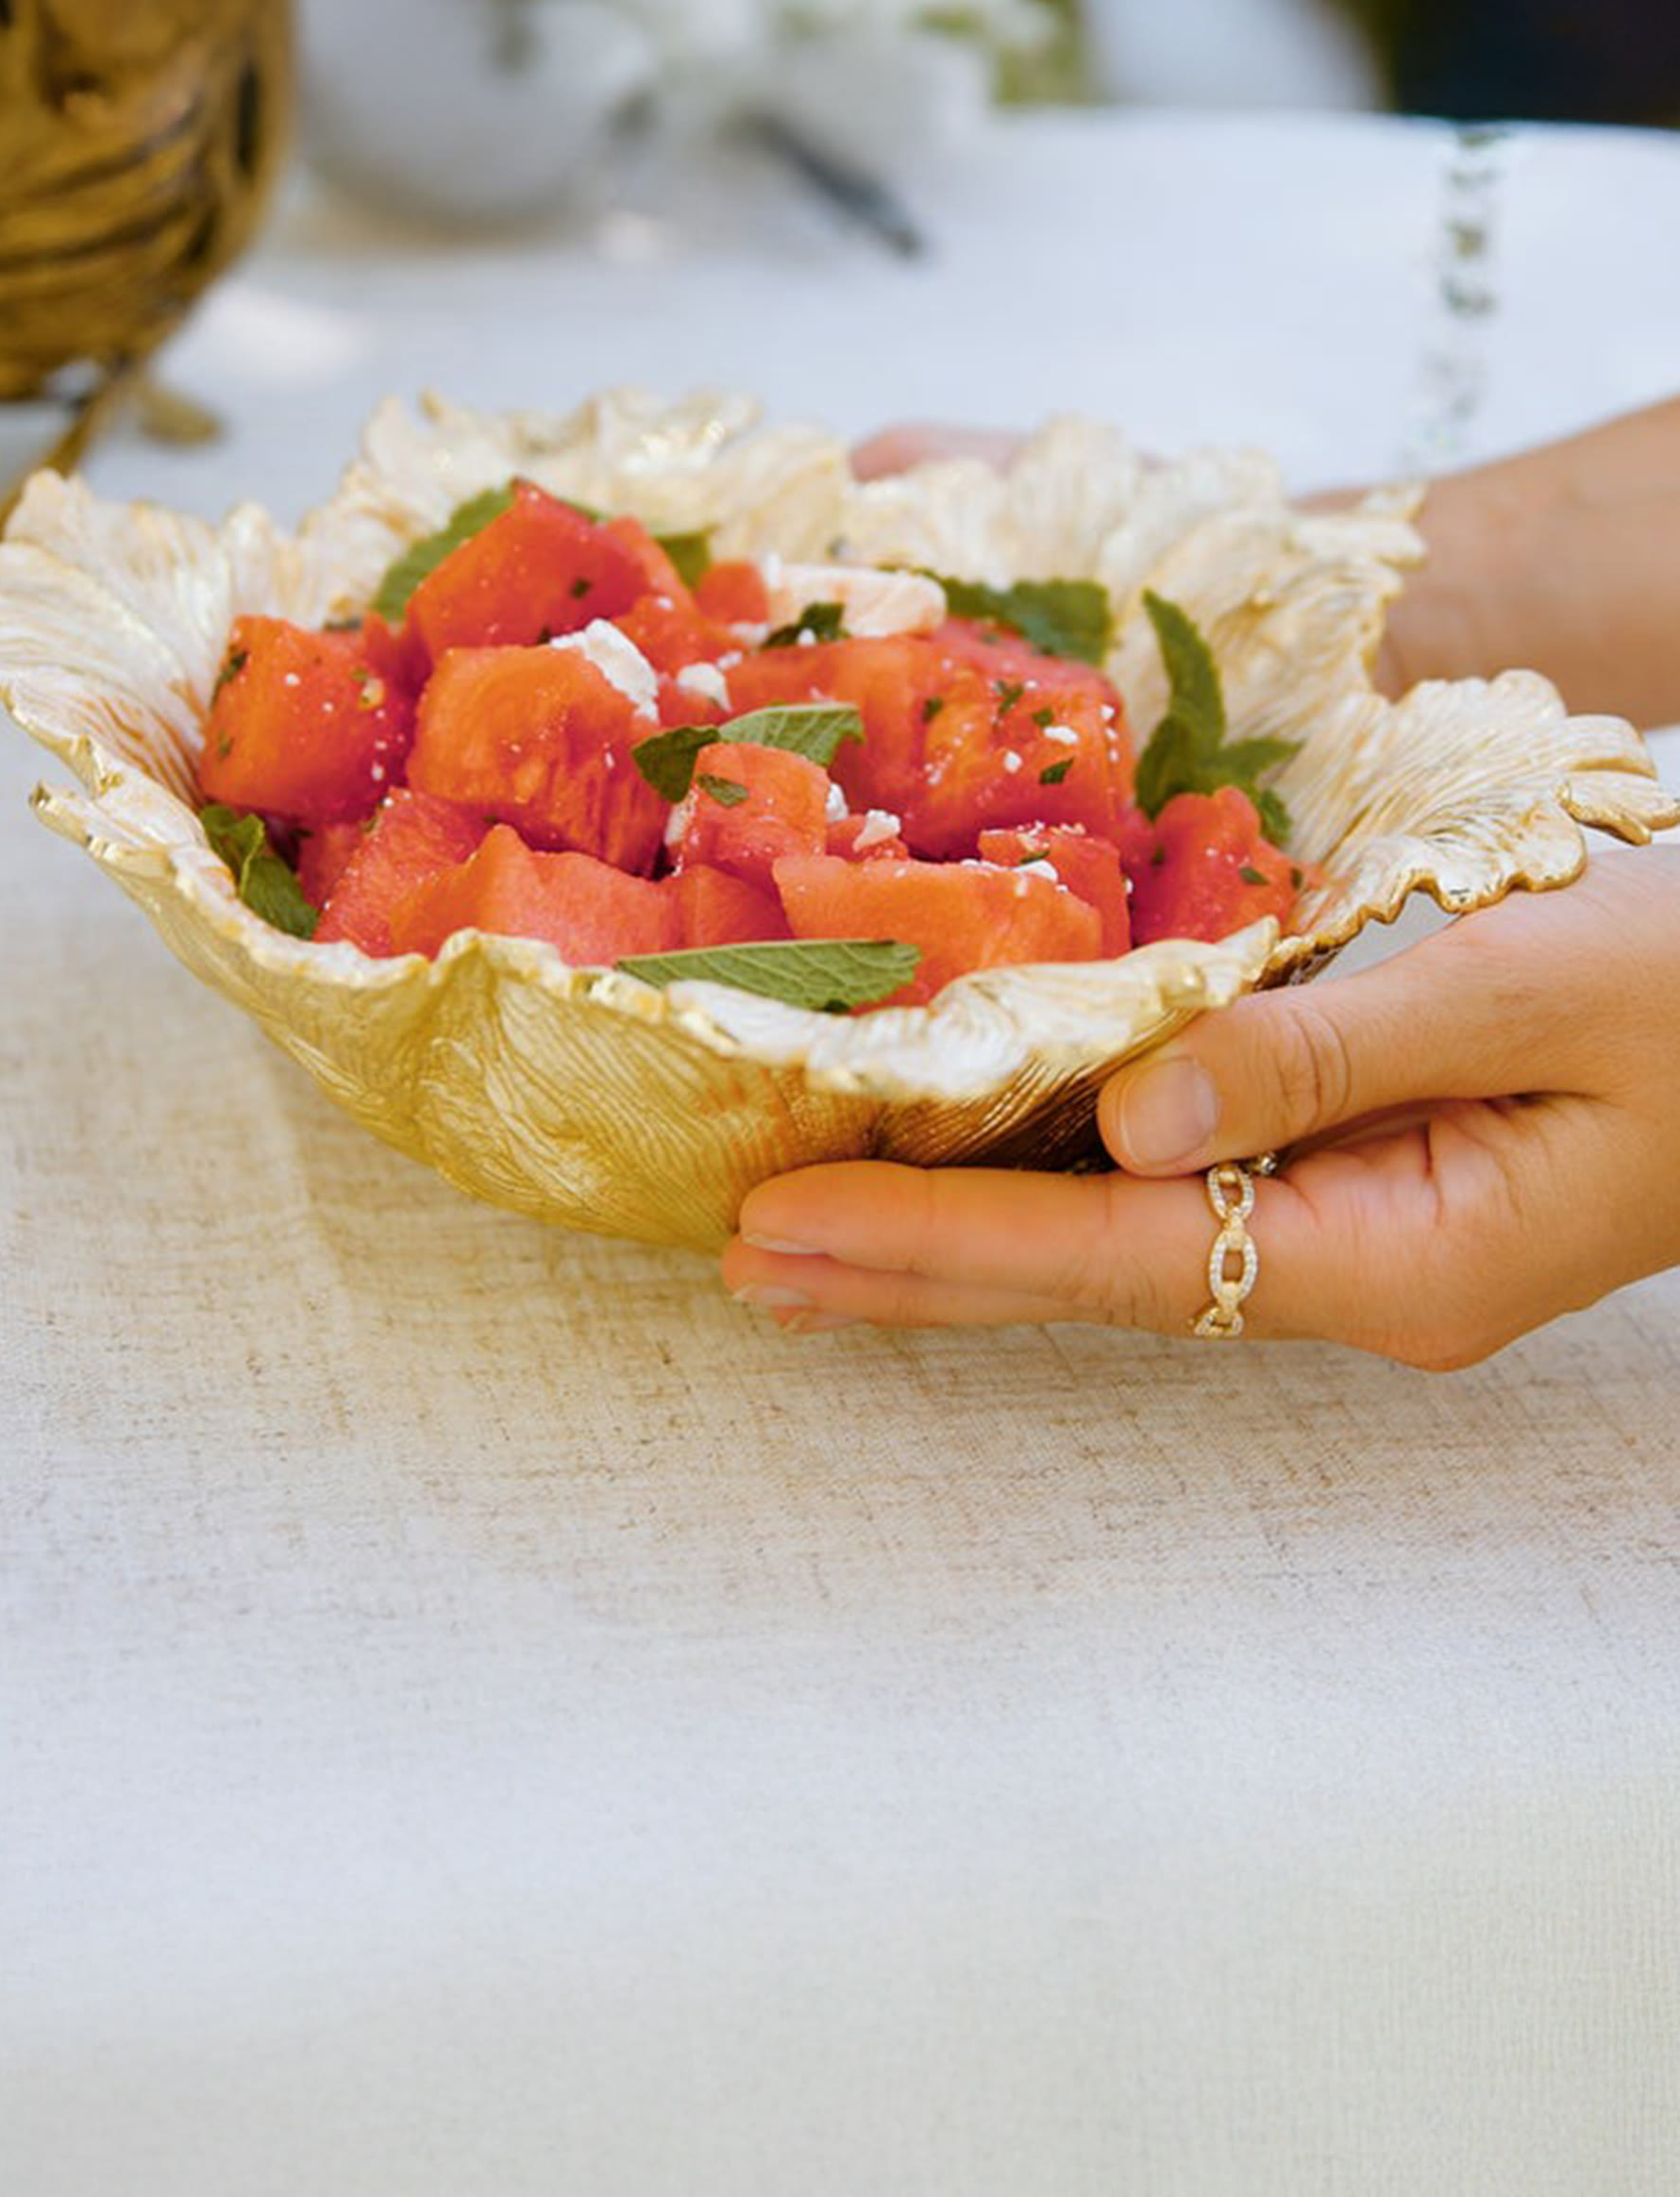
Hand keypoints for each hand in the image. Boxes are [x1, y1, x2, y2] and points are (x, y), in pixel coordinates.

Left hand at [722, 850, 1679, 1368]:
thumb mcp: (1529, 989)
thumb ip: (1324, 1052)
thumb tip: (1125, 1116)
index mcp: (1403, 1258)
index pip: (1118, 1255)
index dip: (942, 1238)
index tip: (786, 1223)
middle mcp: (1365, 1276)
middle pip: (1095, 1277)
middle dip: (915, 1264)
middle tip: (737, 1250)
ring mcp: (1367, 1241)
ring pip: (1126, 1244)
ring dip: (966, 1234)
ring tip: (804, 1236)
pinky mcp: (1372, 1185)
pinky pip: (1183, 1191)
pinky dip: (1056, 1182)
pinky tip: (975, 1171)